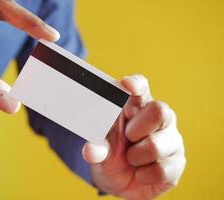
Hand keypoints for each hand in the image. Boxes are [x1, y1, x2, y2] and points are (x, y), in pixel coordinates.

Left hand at [82, 75, 185, 199]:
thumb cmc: (112, 154)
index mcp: (136, 106)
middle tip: (127, 137)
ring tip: (130, 158)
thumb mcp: (102, 148)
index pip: (141, 88)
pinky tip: (140, 173)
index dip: (136, 84)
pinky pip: (162, 170)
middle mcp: (158, 118)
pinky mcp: (177, 162)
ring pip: (157, 145)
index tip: (127, 84)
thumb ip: (97, 147)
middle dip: (137, 128)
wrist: (121, 181)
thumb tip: (90, 151)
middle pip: (159, 110)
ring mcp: (171, 139)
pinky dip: (144, 175)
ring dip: (136, 156)